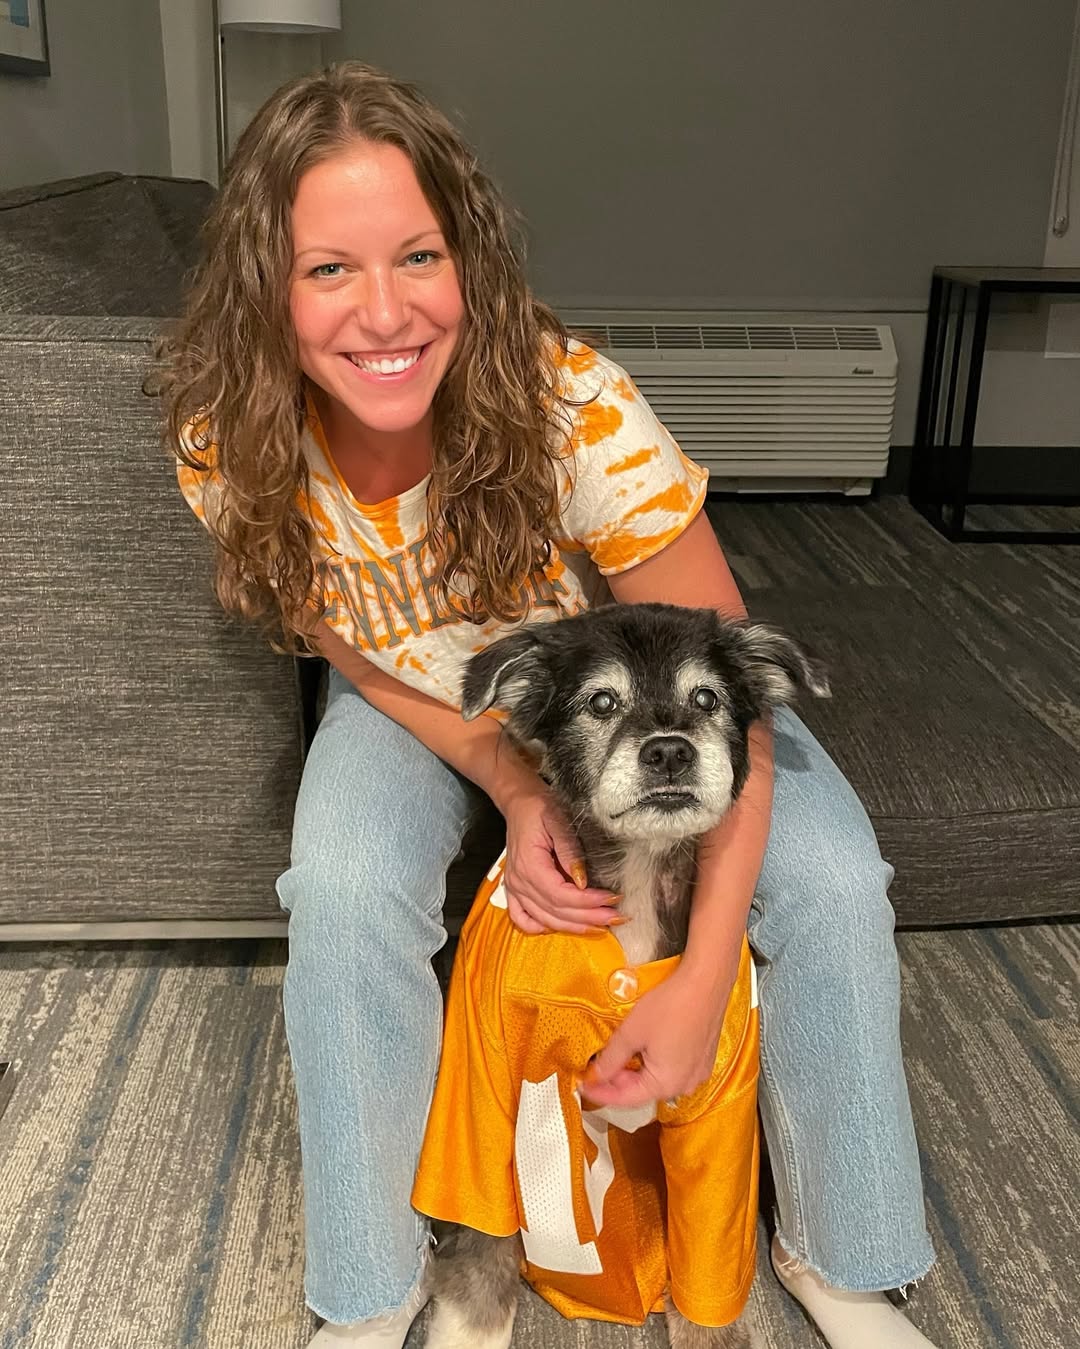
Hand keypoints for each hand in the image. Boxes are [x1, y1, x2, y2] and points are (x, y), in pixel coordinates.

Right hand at [500, 782, 620, 934]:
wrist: (519, 802)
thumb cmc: (540, 807)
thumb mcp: (558, 820)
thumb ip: (570, 852)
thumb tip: (583, 882)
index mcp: (529, 865)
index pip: (560, 895)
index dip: (588, 902)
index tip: (612, 899)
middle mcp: (519, 881)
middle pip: (556, 911)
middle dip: (589, 917)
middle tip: (617, 917)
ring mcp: (514, 888)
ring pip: (544, 919)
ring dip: (573, 926)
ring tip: (600, 925)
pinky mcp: (514, 890)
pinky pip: (522, 919)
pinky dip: (540, 927)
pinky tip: (561, 926)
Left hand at [581, 963, 733, 1108]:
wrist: (706, 982)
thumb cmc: (672, 1005)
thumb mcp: (631, 1032)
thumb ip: (611, 1058)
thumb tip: (596, 1074)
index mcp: (666, 1084)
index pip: (626, 1099)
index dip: (601, 1093)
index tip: (584, 1087)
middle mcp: (684, 1085)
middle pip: (643, 1089)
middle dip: (619, 1079)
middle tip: (597, 1065)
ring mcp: (697, 1072)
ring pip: (657, 1078)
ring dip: (636, 1069)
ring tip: (618, 1052)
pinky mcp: (702, 1059)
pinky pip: (673, 1068)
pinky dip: (654, 1061)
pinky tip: (644, 1045)